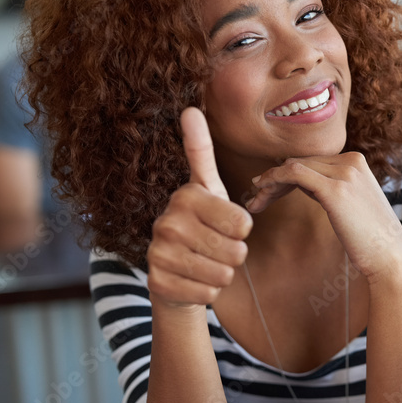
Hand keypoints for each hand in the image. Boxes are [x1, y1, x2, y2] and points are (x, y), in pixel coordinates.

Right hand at [146, 107, 252, 307]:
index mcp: (186, 196)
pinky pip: (208, 294)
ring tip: (203, 261)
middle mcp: (167, 222)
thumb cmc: (200, 224)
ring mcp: (159, 254)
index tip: (223, 224)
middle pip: (236, 251)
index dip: (242, 230)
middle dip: (234, 254)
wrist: (171, 269)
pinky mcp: (157, 284)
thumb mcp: (206, 188)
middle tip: (214, 247)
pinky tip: (192, 279)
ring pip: (224, 274)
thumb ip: (201, 151)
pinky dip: (207, 291)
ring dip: (222, 273)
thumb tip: (190, 108)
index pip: (243, 224)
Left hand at [245, 152, 401, 282]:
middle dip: (274, 179)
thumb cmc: (369, 237)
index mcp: (356, 161)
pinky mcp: (335, 189)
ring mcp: (344, 172)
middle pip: (300, 162)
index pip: (311, 160)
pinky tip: (261, 193)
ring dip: (269, 182)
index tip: (268, 191)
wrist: (389, 256)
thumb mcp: (351, 203)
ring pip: (293, 166)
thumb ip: (331, 187)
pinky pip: (294, 174)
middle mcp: (351, 160)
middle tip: (256, 198)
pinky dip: (273, 180)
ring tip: (255, 202)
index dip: (287, 174)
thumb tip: (302, 182)